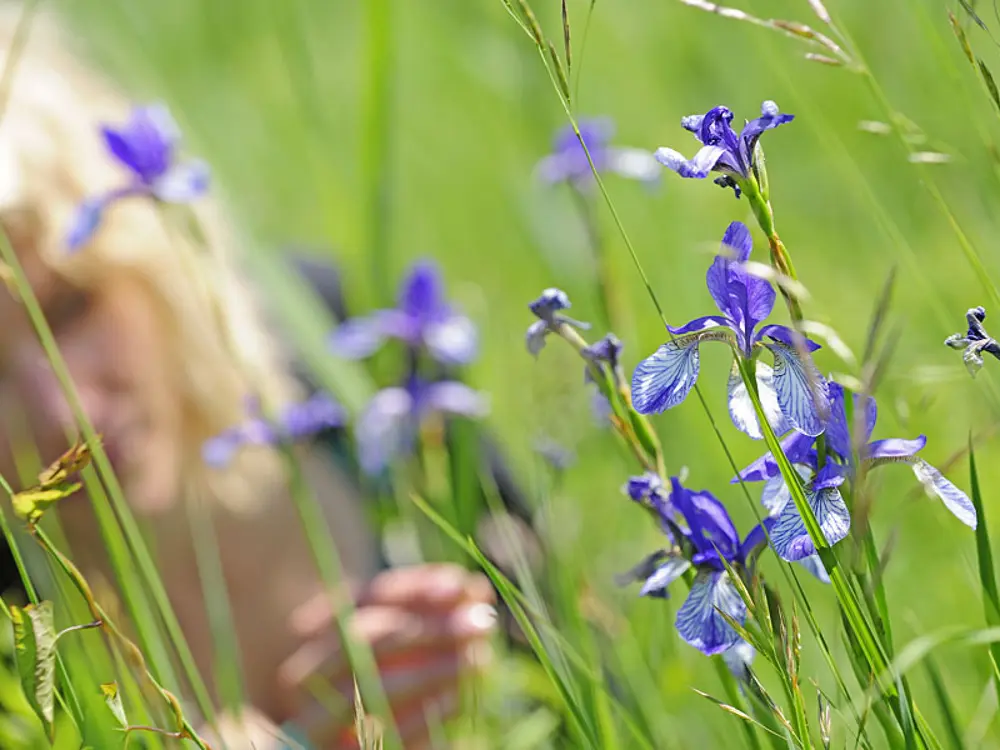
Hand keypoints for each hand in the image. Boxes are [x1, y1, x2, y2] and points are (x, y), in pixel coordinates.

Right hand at [278, 564, 495, 748]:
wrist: (333, 735)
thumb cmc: (377, 671)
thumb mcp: (394, 633)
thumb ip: (426, 609)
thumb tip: (474, 589)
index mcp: (315, 628)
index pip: (370, 596)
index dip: (420, 588)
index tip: (465, 585)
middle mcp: (307, 670)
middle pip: (369, 639)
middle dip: (432, 628)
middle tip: (482, 622)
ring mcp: (317, 716)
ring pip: (376, 687)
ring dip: (435, 670)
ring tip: (480, 659)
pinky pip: (386, 733)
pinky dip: (424, 714)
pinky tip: (457, 698)